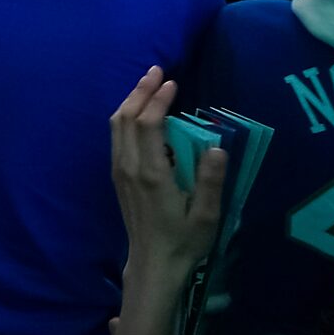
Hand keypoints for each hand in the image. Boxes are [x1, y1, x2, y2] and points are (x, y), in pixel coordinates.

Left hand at [110, 67, 225, 277]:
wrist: (153, 263)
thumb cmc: (184, 240)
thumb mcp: (206, 215)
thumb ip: (211, 181)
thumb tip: (217, 147)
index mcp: (151, 173)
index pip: (148, 124)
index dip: (158, 100)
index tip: (172, 83)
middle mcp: (129, 166)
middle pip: (126, 117)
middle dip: (140, 91)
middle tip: (157, 70)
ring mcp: (119, 170)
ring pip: (116, 125)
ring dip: (131, 100)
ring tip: (148, 83)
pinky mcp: (118, 176)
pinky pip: (116, 136)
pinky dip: (126, 116)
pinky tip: (139, 112)